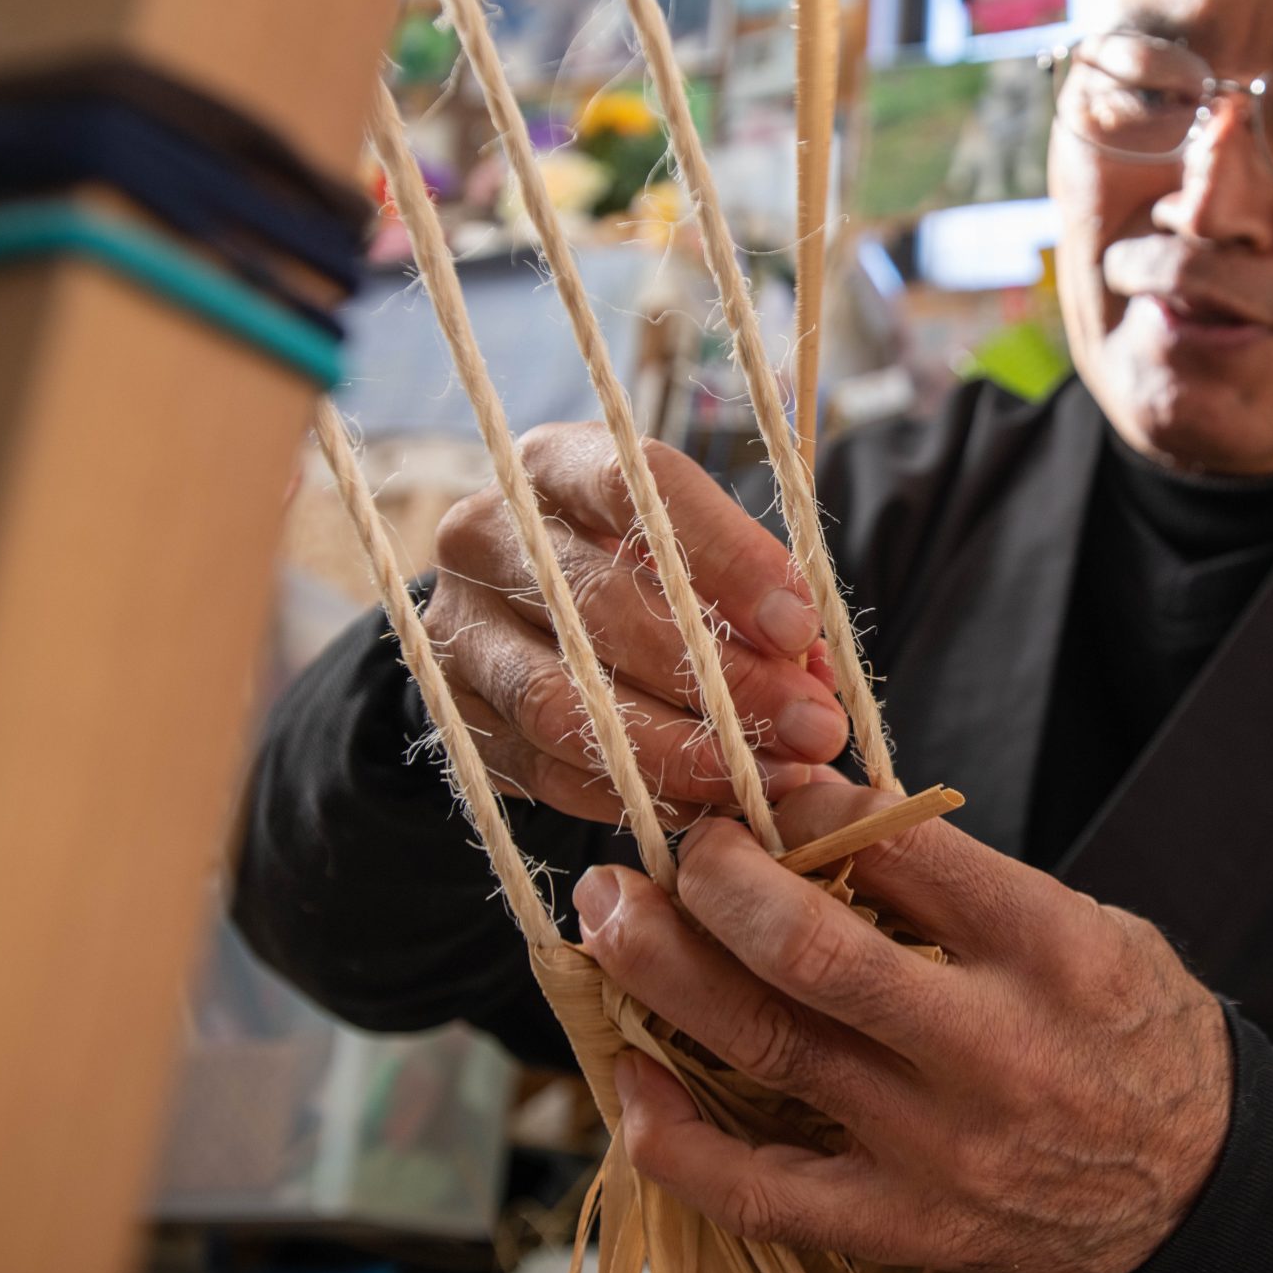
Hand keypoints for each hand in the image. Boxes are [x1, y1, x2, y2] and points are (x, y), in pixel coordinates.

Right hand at [423, 424, 845, 821]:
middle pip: (602, 606)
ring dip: (679, 752)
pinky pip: (546, 769)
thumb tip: (815, 675)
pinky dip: (633, 795)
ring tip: (764, 779)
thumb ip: (755, 596)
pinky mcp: (457, 717)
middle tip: (810, 727)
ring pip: (562, 701)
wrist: (524, 612)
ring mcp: (459, 630)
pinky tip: (707, 806)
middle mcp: (487, 535)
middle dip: (722, 679)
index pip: (638, 489)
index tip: (801, 628)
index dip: (727, 559)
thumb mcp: (695, 552)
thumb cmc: (640, 567)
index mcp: (554, 466)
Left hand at [572, 784, 1233, 1272]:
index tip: (763, 792)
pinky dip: (676, 1138)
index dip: (805, 805)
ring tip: (609, 920)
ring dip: (665, 976)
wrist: (1206, 1180)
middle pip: (811, 951)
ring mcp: (941, 1148)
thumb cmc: (1134, 1030)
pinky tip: (629, 1078)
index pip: (896, 848)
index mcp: (1049, 948)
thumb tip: (818, 814)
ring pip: (768, 1051)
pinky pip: (760, 1191)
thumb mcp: (1087, 924)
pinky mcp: (907, 1227)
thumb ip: (964, 883)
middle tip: (665, 846)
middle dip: (713, 883)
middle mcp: (992, 1048)